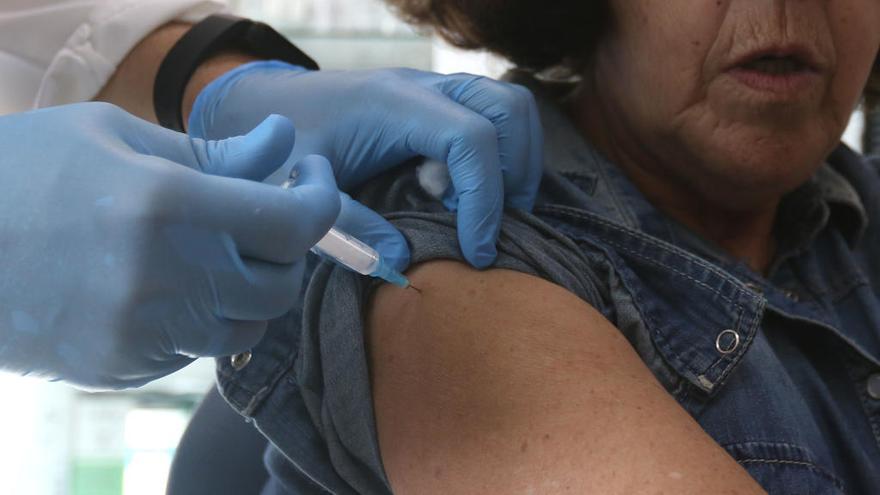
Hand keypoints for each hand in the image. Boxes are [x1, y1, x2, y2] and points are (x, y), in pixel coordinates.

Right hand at [0, 103, 339, 389]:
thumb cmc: (20, 170)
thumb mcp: (115, 136)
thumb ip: (214, 151)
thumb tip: (282, 144)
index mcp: (165, 205)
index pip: (293, 222)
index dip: (320, 200)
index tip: (311, 180)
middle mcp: (163, 278)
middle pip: (281, 283)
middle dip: (287, 248)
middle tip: (264, 214)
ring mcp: (140, 332)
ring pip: (246, 325)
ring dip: (247, 287)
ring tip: (212, 249)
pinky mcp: (120, 366)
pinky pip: (196, 348)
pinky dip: (200, 316)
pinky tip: (164, 282)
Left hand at [188, 62, 543, 268]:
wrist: (266, 105)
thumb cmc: (280, 147)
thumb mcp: (299, 190)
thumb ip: (347, 226)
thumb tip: (401, 260)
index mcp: (392, 104)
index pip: (471, 139)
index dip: (485, 199)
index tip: (476, 251)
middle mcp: (423, 87)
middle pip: (509, 110)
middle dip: (516, 175)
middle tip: (493, 229)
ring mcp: (435, 90)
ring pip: (510, 108)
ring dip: (515, 163)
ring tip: (485, 213)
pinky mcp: (438, 103)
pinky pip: (494, 117)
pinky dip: (500, 157)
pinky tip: (464, 196)